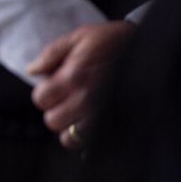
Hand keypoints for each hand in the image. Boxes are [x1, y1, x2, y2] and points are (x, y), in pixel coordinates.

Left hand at [27, 19, 133, 149]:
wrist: (150, 48)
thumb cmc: (114, 41)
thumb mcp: (80, 37)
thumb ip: (51, 54)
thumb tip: (32, 71)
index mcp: (73, 77)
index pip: (40, 99)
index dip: (45, 93)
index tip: (54, 87)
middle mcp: (86, 99)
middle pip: (53, 121)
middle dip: (57, 110)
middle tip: (68, 100)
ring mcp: (102, 114)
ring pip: (71, 138)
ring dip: (72, 126)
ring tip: (80, 112)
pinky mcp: (116, 123)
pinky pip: (93, 144)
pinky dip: (89, 137)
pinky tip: (92, 122)